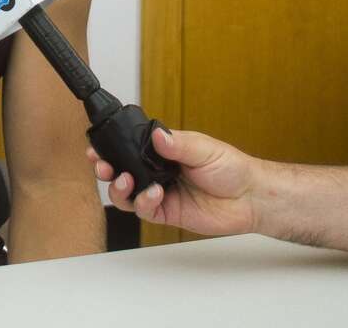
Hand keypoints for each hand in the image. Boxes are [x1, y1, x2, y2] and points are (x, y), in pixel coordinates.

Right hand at [87, 128, 257, 236]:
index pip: (130, 147)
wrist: (249, 197)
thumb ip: (177, 143)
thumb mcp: (204, 148)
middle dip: (106, 169)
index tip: (98, 146)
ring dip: (120, 188)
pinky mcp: (167, 213)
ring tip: (125, 181)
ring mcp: (161, 193)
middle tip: (103, 167)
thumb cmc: (231, 168)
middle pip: (121, 171)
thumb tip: (156, 135)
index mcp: (164, 151)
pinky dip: (143, 202)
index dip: (112, 148)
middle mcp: (158, 171)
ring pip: (127, 194)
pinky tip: (154, 194)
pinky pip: (144, 211)